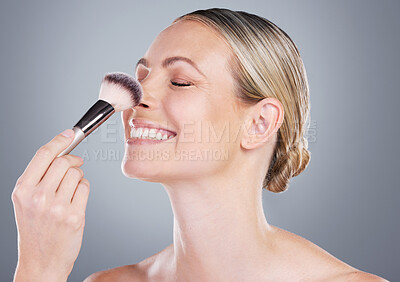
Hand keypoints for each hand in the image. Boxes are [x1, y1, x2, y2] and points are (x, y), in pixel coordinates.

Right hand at [11, 129, 89, 281]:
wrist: (41, 262)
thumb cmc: (35, 230)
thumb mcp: (26, 201)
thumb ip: (40, 177)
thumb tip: (64, 152)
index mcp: (22, 190)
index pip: (43, 155)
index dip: (59, 140)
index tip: (70, 133)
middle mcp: (38, 197)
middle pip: (64, 162)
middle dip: (73, 161)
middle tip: (75, 166)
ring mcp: (56, 207)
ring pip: (77, 174)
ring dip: (78, 178)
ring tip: (70, 192)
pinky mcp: (74, 216)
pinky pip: (86, 187)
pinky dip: (84, 189)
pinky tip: (76, 201)